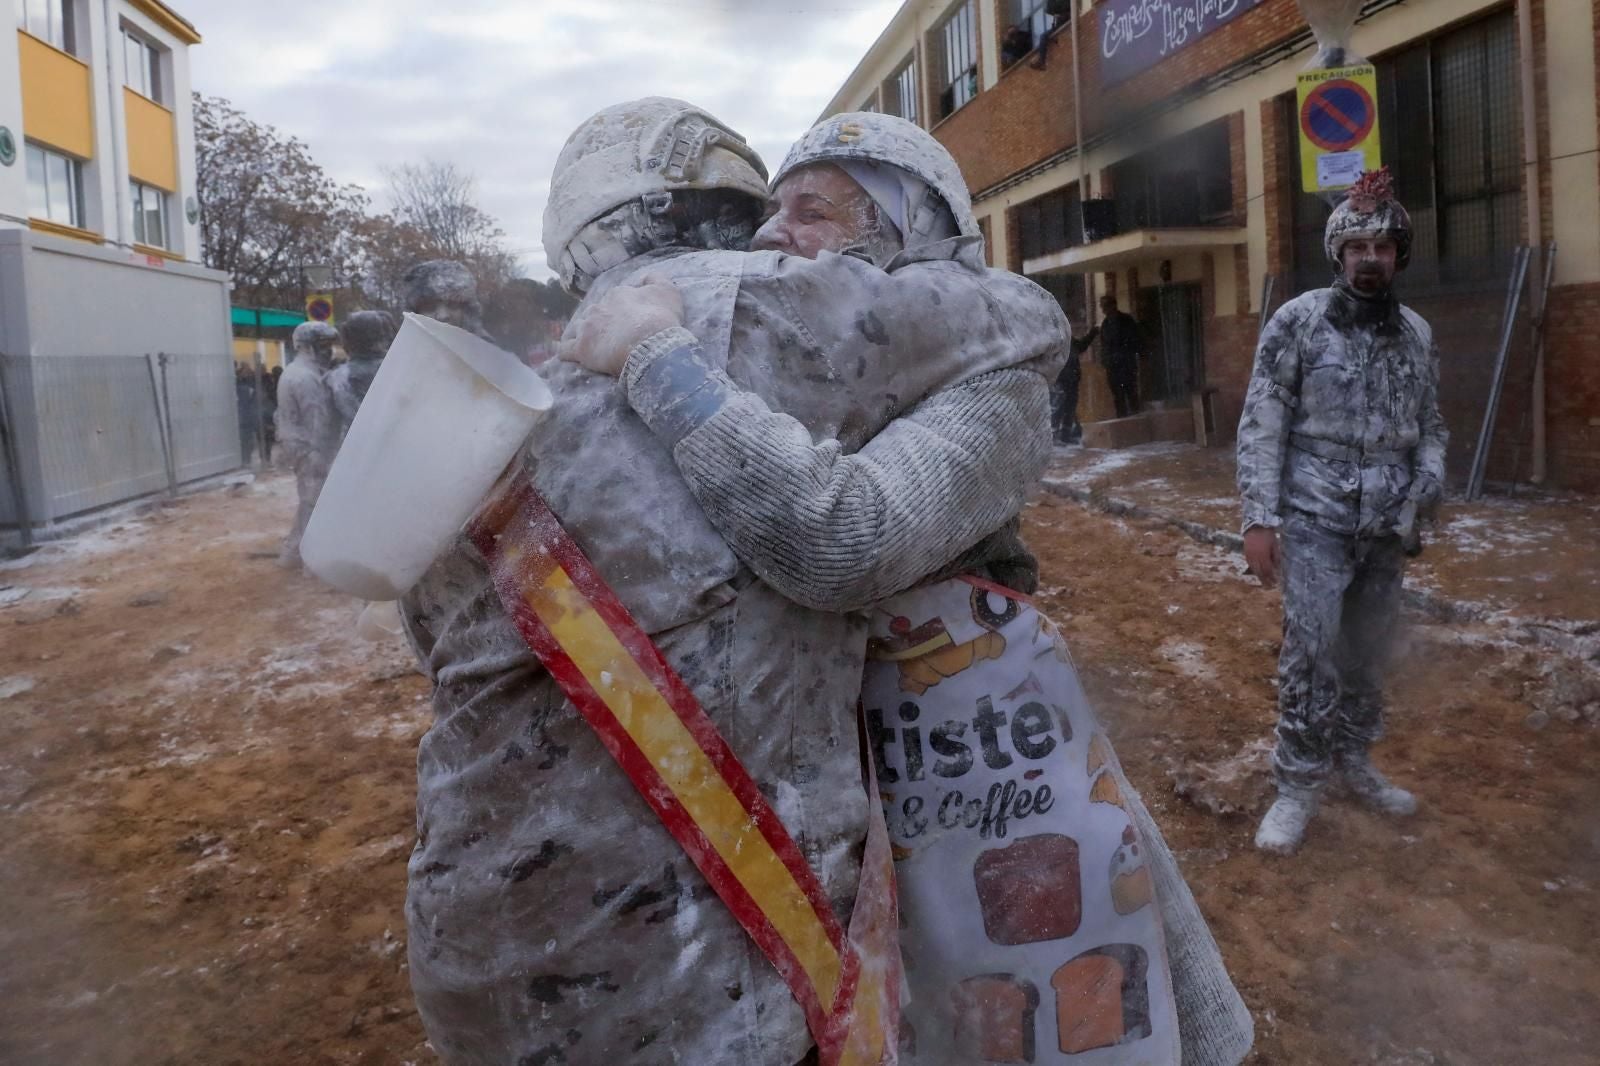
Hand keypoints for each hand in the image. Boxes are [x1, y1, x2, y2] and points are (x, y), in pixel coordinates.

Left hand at [558, 279, 684, 376]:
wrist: (651, 345)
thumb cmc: (661, 319)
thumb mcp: (668, 292)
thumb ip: (656, 280)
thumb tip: (647, 277)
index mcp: (617, 294)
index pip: (616, 300)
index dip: (625, 312)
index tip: (634, 323)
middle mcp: (599, 307)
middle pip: (598, 313)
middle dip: (605, 323)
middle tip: (618, 337)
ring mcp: (587, 327)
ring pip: (582, 328)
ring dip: (588, 334)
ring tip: (597, 347)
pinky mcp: (580, 348)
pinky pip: (565, 349)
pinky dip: (565, 351)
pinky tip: (567, 354)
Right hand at [1243, 526, 1279, 588]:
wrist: (1255, 526)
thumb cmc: (1268, 535)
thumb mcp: (1275, 545)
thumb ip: (1276, 557)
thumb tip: (1277, 568)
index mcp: (1263, 555)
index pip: (1267, 570)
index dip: (1271, 577)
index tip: (1275, 582)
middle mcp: (1255, 557)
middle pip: (1260, 572)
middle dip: (1265, 580)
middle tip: (1270, 586)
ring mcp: (1249, 555)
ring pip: (1254, 569)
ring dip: (1259, 576)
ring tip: (1264, 581)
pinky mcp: (1246, 553)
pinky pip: (1250, 564)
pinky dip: (1254, 570)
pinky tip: (1257, 572)